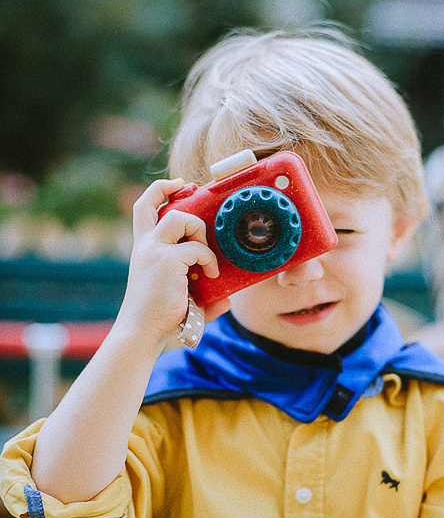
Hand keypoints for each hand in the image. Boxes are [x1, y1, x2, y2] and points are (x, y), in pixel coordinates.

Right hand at [117, 179, 229, 346]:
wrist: (143, 333)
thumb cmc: (161, 319)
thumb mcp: (181, 299)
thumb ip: (203, 296)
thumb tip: (227, 299)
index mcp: (143, 248)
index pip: (143, 207)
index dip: (161, 189)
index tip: (180, 185)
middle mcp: (145, 245)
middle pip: (158, 201)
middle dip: (183, 201)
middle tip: (203, 219)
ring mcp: (154, 250)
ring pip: (182, 219)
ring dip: (200, 233)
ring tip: (207, 259)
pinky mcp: (166, 261)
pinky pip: (197, 249)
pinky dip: (208, 260)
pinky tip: (211, 276)